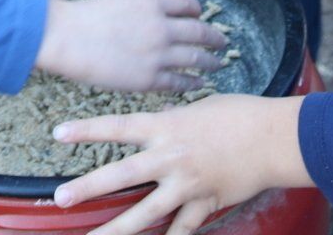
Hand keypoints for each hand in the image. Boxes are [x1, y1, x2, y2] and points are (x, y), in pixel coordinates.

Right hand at [35, 0, 224, 92]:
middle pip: (198, 32)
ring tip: (218, 64)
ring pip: (195, 58)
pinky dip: (192, 83)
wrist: (67, 38)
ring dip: (210, 61)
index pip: (185, 4)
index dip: (196, 10)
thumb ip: (139, 6)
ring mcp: (157, 54)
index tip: (199, 14)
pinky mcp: (148, 79)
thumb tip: (151, 10)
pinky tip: (199, 84)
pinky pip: (179, 82)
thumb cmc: (84, 17)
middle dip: (214, 38)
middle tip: (222, 42)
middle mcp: (160, 28)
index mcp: (151, 4)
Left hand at [53, 94, 311, 234]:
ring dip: (117, 229)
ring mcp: (187, 184)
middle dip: (88, 187)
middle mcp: (171, 157)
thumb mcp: (198, 108)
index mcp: (166, 126)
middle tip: (60, 198)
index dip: (86, 130)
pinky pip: (183, 229)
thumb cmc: (239, 115)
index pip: (117, 126)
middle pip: (122, 174)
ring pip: (146, 213)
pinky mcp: (205, 203)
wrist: (274, 137)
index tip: (58, 133)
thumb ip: (171, 119)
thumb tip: (157, 121)